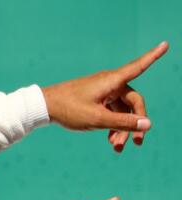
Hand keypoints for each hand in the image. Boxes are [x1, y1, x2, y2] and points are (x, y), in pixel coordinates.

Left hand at [42, 42, 167, 151]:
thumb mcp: (98, 119)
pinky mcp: (95, 99)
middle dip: (135, 123)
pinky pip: (110, 111)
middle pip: (133, 102)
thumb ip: (124, 123)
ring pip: (121, 110)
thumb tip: (148, 124)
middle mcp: (110, 83)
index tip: (166, 44)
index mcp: (112, 81)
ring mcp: (102, 91)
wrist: (43, 108)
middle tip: (136, 143)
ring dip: (122, 128)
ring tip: (117, 148)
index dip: (153, 56)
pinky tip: (110, 141)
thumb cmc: (69, 109)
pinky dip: (112, 125)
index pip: (139, 66)